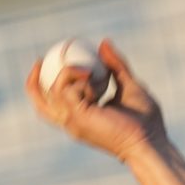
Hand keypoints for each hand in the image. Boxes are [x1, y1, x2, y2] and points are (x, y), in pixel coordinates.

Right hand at [26, 39, 162, 160]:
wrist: (150, 140)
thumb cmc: (145, 120)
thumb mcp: (129, 85)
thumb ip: (115, 66)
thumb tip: (103, 43)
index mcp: (81, 117)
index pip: (52, 103)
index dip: (44, 83)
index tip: (52, 61)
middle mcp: (72, 122)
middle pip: (40, 102)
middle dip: (34, 80)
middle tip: (41, 59)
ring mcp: (72, 122)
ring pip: (53, 90)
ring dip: (70, 73)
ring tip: (91, 72)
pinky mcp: (77, 118)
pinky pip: (66, 89)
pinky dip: (78, 79)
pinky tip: (95, 80)